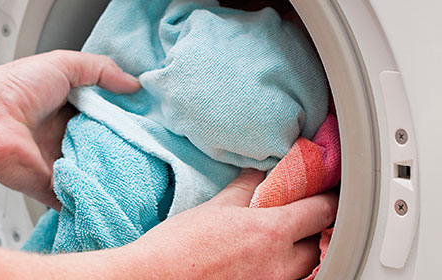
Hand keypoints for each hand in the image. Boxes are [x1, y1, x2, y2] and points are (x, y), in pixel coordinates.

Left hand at [0, 50, 140, 208]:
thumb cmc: (14, 88)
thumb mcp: (63, 64)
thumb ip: (101, 70)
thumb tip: (133, 84)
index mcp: (66, 106)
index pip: (104, 112)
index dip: (124, 114)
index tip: (147, 117)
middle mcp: (64, 134)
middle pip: (103, 142)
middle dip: (124, 143)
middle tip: (148, 143)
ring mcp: (59, 160)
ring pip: (96, 168)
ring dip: (113, 168)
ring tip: (140, 166)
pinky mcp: (54, 185)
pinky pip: (80, 194)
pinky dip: (96, 194)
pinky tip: (116, 188)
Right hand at [130, 169, 337, 278]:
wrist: (157, 278)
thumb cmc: (180, 246)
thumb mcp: (215, 208)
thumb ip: (245, 187)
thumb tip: (259, 171)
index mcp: (271, 232)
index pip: (321, 211)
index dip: (328, 199)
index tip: (325, 194)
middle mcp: (279, 264)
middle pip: (318, 244)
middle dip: (314, 229)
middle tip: (302, 216)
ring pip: (305, 268)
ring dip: (300, 252)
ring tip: (282, 240)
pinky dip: (283, 269)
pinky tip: (265, 262)